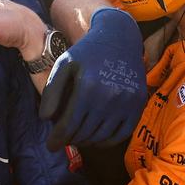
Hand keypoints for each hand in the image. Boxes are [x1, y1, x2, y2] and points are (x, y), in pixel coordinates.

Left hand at [39, 8, 146, 149]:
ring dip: (86, 141)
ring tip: (77, 137)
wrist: (119, 39)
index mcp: (88, 86)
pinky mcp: (138, 105)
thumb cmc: (87, 52)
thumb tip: (46, 119)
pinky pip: (122, 134)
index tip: (50, 146)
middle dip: (70, 139)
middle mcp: (109, 96)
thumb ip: (51, 91)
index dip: (58, 138)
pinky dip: (107, 141)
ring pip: (102, 136)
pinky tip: (96, 137)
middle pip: (84, 132)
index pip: (69, 124)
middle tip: (63, 139)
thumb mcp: (64, 64)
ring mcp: (126, 102)